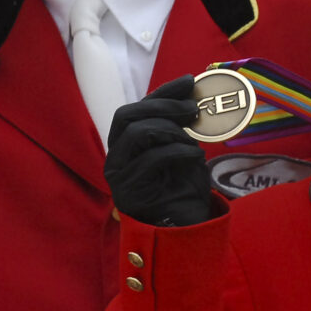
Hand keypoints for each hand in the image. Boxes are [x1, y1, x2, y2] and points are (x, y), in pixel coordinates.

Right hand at [104, 77, 214, 227]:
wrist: (185, 229)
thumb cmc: (183, 189)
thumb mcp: (184, 149)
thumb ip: (180, 126)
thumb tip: (192, 92)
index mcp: (126, 144)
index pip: (137, 108)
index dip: (162, 92)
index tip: (189, 81)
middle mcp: (116, 157)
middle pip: (127, 115)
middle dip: (163, 106)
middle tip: (193, 109)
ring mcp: (118, 175)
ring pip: (135, 134)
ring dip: (169, 130)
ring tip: (192, 140)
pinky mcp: (127, 191)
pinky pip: (151, 159)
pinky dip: (177, 152)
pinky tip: (194, 156)